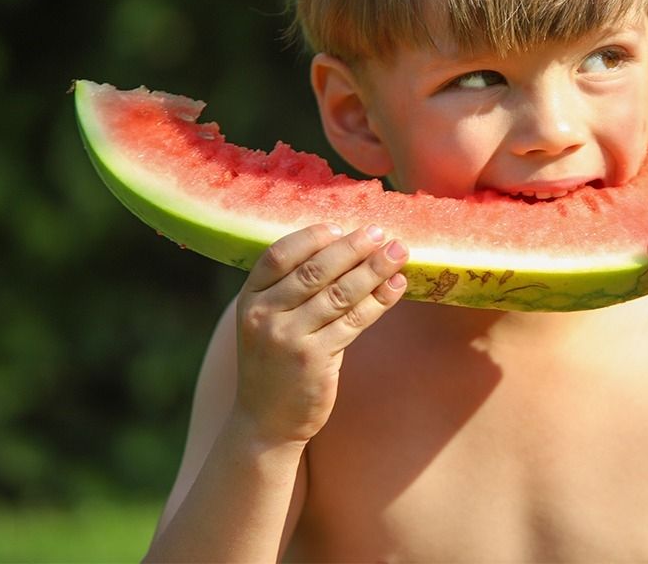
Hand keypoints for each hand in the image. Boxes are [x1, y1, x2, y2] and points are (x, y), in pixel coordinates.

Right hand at [232, 223, 408, 446]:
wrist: (265, 421)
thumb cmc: (276, 362)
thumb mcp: (268, 321)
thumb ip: (293, 289)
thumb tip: (345, 246)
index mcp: (249, 299)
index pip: (279, 255)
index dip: (312, 237)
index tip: (341, 226)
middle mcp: (264, 316)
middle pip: (315, 271)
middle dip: (352, 248)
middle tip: (380, 231)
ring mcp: (288, 338)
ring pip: (340, 294)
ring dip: (374, 269)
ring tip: (398, 252)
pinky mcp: (314, 359)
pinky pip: (354, 321)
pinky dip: (379, 300)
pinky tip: (396, 286)